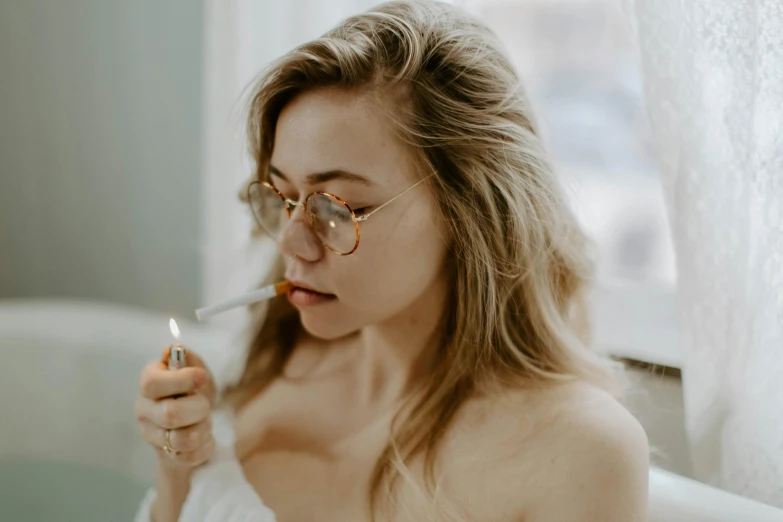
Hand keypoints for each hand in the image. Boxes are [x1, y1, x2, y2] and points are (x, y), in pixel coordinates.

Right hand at [135, 347, 215, 470]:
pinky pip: (191, 456)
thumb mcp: (195, 369)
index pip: (153, 383)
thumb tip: (172, 349)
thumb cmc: (192, 391)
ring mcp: (152, 436)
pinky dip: (206, 445)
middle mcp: (144, 410)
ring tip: (204, 421)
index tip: (202, 377)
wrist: (194, 423)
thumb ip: (187, 358)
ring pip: (183, 438)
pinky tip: (203, 437)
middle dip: (199, 408)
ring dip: (204, 428)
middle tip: (205, 405)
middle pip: (171, 414)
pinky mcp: (165, 457)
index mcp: (148, 383)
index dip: (182, 380)